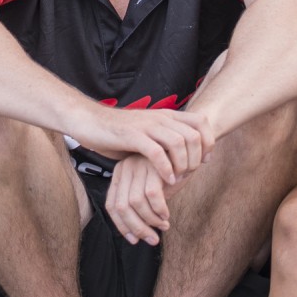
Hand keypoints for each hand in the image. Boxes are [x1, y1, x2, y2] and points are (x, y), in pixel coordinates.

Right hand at [70, 102, 213, 183]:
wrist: (88, 121)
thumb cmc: (117, 132)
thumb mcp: (147, 132)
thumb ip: (164, 139)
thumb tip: (184, 153)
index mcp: (165, 115)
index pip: (201, 121)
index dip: (208, 141)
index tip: (204, 160)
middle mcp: (159, 117)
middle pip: (194, 135)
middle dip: (197, 158)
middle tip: (190, 174)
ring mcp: (146, 126)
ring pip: (179, 142)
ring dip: (183, 164)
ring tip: (179, 179)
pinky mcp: (132, 136)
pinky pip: (157, 152)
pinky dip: (166, 169)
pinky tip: (166, 181)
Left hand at [105, 152, 174, 245]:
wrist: (188, 153)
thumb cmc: (169, 175)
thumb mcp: (149, 189)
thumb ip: (139, 206)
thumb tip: (134, 235)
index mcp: (119, 174)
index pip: (111, 206)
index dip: (122, 226)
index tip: (135, 240)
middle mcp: (125, 168)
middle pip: (122, 207)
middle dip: (137, 228)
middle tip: (152, 240)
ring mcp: (138, 164)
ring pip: (136, 203)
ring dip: (151, 221)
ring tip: (163, 226)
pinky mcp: (153, 164)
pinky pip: (152, 195)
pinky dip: (159, 209)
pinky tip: (166, 215)